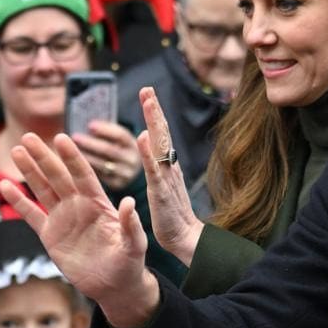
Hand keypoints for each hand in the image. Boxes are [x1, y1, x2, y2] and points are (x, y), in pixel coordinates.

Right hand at [0, 132, 160, 327]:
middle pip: (58, 176)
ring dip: (30, 171)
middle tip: (29, 136)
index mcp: (99, 203)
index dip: (72, 158)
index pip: (83, 175)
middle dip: (44, 157)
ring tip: (17, 151)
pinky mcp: (50, 234)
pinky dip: (18, 201)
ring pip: (43, 189)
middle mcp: (79, 206)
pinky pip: (31, 214)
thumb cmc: (129, 263)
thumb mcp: (134, 245)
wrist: (114, 286)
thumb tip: (129, 203)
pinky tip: (5, 185)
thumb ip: (130, 225)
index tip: (61, 138)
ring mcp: (63, 218)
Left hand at [74, 120, 142, 191]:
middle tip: (73, 137)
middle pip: (110, 150)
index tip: (90, 125)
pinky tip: (72, 165)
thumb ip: (105, 132)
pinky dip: (86, 170)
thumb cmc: (116, 148)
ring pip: (103, 165)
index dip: (105, 130)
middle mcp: (131, 160)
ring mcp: (125, 174)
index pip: (120, 135)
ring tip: (66, 151)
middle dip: (91, 143)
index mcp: (132, 144)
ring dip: (85, 157)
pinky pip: (100, 177)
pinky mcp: (117, 185)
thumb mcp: (116, 139)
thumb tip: (87, 126)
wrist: (128, 174)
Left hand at [137, 87, 204, 265]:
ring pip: (160, 144)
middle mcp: (170, 167)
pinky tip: (143, 136)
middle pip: (162, 133)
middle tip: (147, 88)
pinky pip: (154, 168)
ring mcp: (166, 177)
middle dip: (154, 109)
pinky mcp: (161, 191)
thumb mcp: (164, 186)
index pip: (161, 135)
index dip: (155, 113)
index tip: (148, 93)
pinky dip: (148, 151)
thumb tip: (154, 150)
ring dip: (153, 120)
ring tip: (147, 100)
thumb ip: (160, 168)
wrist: (185, 239)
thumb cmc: (172, 216)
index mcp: (168, 166)